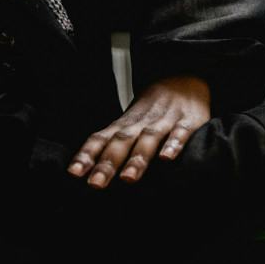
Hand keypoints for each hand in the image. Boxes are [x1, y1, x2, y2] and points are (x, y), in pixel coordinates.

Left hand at [69, 76, 210, 188]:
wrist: (187, 80)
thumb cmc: (155, 109)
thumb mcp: (132, 121)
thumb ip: (116, 142)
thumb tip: (93, 169)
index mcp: (125, 123)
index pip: (101, 138)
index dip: (87, 155)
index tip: (74, 173)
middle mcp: (142, 121)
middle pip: (122, 141)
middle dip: (108, 163)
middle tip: (96, 183)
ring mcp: (165, 120)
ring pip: (149, 138)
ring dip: (137, 158)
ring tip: (128, 177)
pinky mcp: (189, 120)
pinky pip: (181, 132)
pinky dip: (174, 144)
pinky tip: (167, 158)